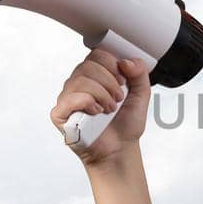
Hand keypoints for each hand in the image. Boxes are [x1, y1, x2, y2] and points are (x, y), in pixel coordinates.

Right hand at [50, 49, 152, 166]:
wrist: (120, 149)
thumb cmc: (125, 123)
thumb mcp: (141, 95)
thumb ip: (140, 73)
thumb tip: (126, 61)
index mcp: (95, 75)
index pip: (97, 54)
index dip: (112, 64)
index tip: (123, 80)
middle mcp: (79, 83)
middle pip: (88, 65)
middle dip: (109, 82)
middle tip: (118, 99)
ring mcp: (68, 97)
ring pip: (80, 80)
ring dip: (101, 94)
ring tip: (109, 109)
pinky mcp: (60, 113)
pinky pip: (69, 98)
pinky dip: (87, 102)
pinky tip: (96, 112)